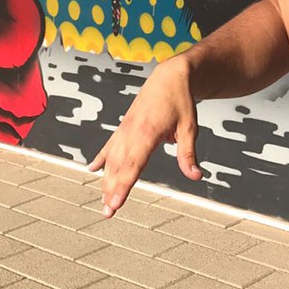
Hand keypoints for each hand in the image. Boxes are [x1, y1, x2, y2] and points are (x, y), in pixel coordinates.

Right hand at [88, 58, 202, 217]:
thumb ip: (188, 154)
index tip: (115, 203)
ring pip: (110, 159)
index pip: (132, 165)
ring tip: (103, 201)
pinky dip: (100, 158)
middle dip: (111, 190)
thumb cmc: (180, 101)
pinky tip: (92, 170)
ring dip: (106, 180)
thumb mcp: (189, 127)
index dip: (123, 186)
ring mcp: (124, 129)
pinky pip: (108, 145)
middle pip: (118, 166)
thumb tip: (196, 175)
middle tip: (107, 212)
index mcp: (147, 133)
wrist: (169, 77)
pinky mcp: (123, 126)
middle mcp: (131, 132)